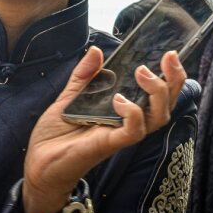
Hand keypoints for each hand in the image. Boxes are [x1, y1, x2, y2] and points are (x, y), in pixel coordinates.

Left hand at [22, 47, 186, 212]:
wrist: (39, 162)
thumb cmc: (57, 134)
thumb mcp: (70, 96)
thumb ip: (84, 74)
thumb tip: (96, 50)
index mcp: (122, 109)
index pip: (157, 94)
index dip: (170, 75)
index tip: (169, 54)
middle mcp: (127, 122)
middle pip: (165, 105)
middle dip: (174, 80)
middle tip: (168, 57)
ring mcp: (119, 134)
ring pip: (157, 118)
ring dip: (156, 93)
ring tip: (142, 72)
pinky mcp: (108, 144)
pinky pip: (132, 132)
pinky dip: (132, 114)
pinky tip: (119, 100)